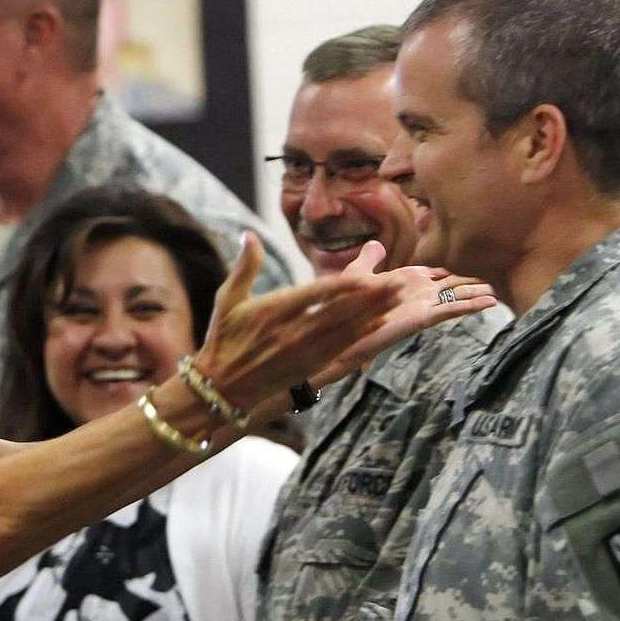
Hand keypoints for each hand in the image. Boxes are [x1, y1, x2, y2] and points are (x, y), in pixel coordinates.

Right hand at [194, 233, 437, 408]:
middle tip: (399, 282)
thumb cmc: (223, 339)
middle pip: (339, 312)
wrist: (220, 386)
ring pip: (345, 330)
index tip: (367, 276)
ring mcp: (302, 352)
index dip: (343, 287)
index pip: (314, 296)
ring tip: (398, 298)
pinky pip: (341, 348)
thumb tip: (248, 234)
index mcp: (272, 312)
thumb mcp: (227, 299)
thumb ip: (245, 266)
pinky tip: (380, 322)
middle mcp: (291, 333)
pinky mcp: (308, 367)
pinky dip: (362, 334)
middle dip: (371, 298)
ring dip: (374, 314)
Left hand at [330, 264, 495, 373]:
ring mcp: (423, 305)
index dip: (453, 274)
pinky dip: (470, 306)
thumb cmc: (348, 304)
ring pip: (456, 297)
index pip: (437, 275)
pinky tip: (488, 304)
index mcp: (408, 280)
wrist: (343, 329)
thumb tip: (376, 244)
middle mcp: (419, 292)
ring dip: (476, 295)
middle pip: (453, 286)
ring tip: (496, 296)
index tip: (468, 272)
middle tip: (494, 285)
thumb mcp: (358, 273)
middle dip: (472, 285)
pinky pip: (450, 310)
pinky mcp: (423, 317)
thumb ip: (369, 259)